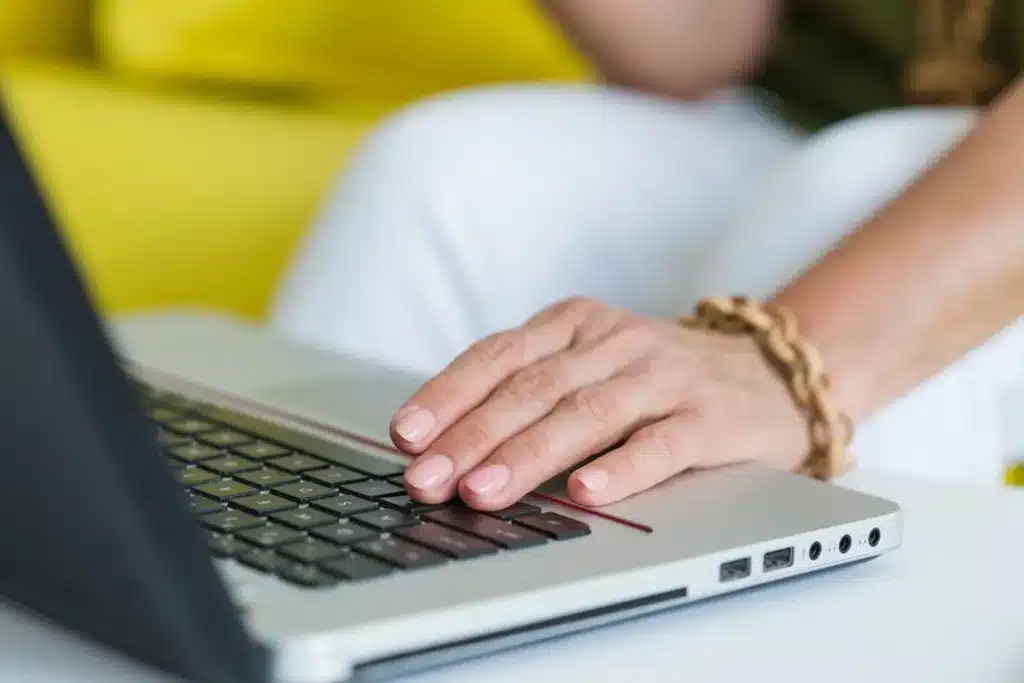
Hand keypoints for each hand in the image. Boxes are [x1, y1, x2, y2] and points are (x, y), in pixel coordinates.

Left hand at [390, 297, 809, 509]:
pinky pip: (660, 444)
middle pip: (532, 388)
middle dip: (472, 436)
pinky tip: (585, 494)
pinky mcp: (709, 418)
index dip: (447, 395)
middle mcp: (614, 343)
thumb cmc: (657, 378)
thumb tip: (444, 444)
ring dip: (529, 454)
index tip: (406, 435)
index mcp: (574, 324)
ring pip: (585, 414)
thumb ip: (528, 390)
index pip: (497, 356)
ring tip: (483, 491)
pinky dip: (620, 469)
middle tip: (427, 479)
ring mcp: (663, 377)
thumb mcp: (588, 365)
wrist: (767, 375)